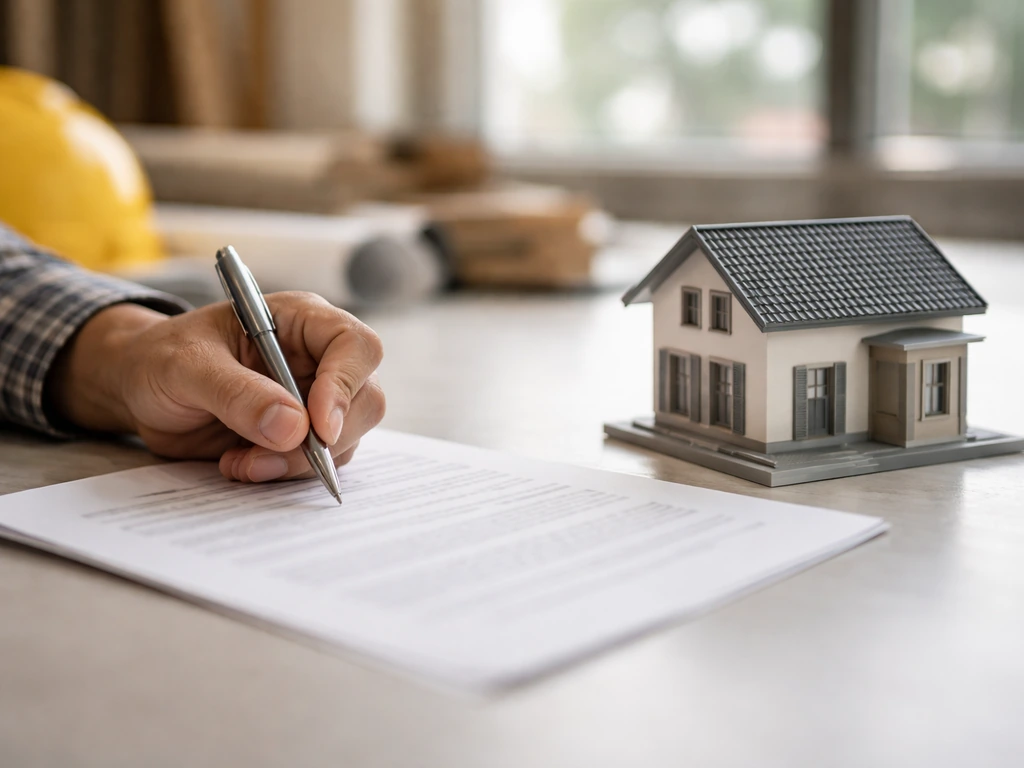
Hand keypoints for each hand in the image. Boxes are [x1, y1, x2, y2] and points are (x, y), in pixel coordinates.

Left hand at [48, 292, 384, 482]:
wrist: (139, 389)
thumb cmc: (160, 359)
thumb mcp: (186, 367)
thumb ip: (237, 393)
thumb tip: (294, 427)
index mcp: (300, 321)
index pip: (355, 346)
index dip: (346, 385)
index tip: (318, 427)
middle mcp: (318, 358)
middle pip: (365, 398)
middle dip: (325, 438)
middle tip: (269, 457)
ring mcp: (315, 398)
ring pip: (346, 438)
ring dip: (298, 462)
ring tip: (242, 461)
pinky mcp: (302, 435)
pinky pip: (319, 462)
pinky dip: (284, 472)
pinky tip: (242, 463)